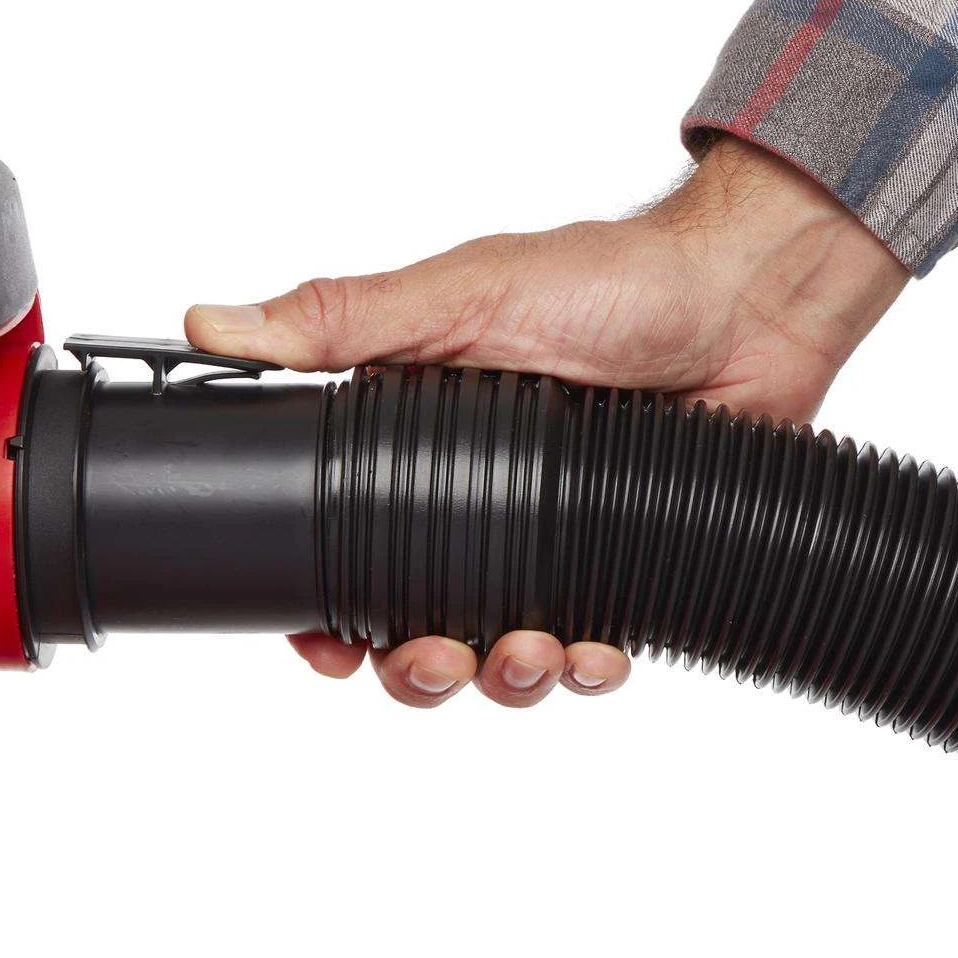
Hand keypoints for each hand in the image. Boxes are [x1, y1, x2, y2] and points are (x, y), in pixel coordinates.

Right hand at [185, 137, 908, 708]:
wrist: (745, 298)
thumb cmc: (608, 280)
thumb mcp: (459, 296)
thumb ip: (341, 322)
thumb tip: (212, 326)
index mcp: (417, 442)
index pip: (343, 545)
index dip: (323, 609)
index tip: (322, 646)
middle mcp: (476, 500)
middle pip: (412, 622)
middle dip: (413, 666)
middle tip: (434, 659)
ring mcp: (548, 538)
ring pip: (497, 652)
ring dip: (501, 676)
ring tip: (527, 655)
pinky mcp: (619, 565)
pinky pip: (589, 648)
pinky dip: (587, 668)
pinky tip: (596, 653)